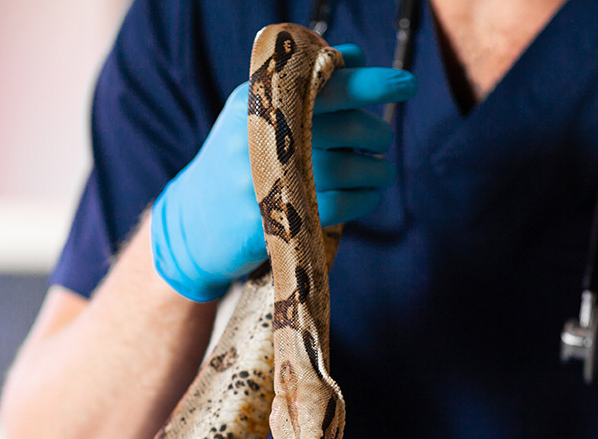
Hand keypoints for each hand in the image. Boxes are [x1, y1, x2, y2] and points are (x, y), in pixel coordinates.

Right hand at [150, 45, 416, 300]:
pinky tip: (368, 195)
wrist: (192, 222)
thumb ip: (303, 83)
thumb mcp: (255, 111)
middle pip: (340, 127)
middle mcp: (255, 134)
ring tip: (381, 170)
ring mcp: (260, 180)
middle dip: (376, 131)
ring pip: (343, 170)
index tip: (405, 82)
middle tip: (382, 137)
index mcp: (255, 99)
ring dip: (376, 170)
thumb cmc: (236, 158)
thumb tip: (357, 57)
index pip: (320, 82)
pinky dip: (363, 200)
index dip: (368, 82)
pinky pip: (335, 208)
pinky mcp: (270, 220)